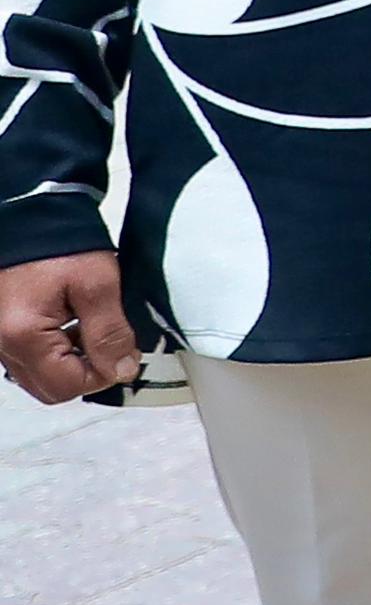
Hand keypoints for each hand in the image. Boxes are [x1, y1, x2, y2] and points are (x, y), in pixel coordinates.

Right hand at [0, 251, 138, 405]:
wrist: (32, 215)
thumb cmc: (61, 245)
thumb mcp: (98, 286)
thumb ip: (110, 333)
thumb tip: (123, 370)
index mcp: (22, 336)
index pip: (68, 385)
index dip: (103, 374)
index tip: (124, 351)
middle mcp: (3, 345)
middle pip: (51, 388)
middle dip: (87, 372)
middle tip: (109, 341)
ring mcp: (0, 341)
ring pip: (41, 377)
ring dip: (72, 363)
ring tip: (90, 327)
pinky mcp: (4, 331)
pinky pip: (31, 359)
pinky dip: (56, 352)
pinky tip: (72, 325)